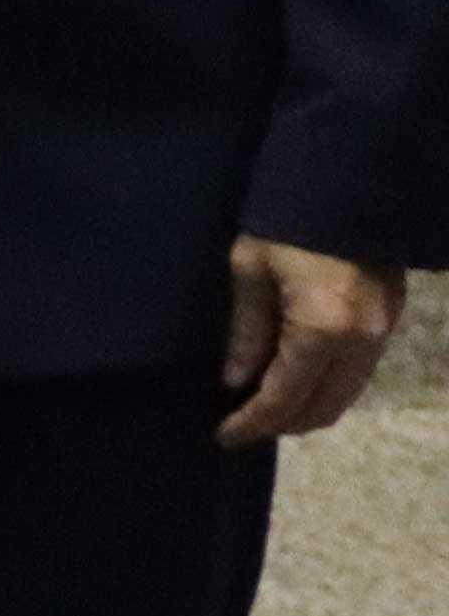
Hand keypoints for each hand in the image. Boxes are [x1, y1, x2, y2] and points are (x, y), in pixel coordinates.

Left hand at [221, 237, 402, 446]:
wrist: (351, 179)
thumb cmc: (287, 219)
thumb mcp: (250, 269)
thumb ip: (247, 330)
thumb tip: (236, 381)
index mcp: (323, 330)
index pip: (286, 397)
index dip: (254, 422)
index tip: (224, 436)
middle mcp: (362, 340)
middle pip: (325, 407)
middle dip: (283, 423)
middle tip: (243, 425)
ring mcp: (383, 330)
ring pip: (347, 394)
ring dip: (307, 408)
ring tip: (265, 406)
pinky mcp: (391, 317)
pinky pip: (358, 372)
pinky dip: (327, 386)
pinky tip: (296, 379)